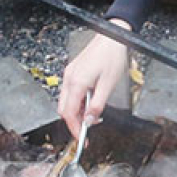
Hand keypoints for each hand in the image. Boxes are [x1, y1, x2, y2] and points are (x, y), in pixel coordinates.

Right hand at [57, 19, 130, 137]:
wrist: (112, 37)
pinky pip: (69, 92)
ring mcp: (69, 74)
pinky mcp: (73, 71)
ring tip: (91, 116)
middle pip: (64, 109)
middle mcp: (69, 78)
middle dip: (73, 122)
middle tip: (87, 131)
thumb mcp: (108, 85)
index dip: (74, 129)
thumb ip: (97, 105)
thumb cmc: (112, 57)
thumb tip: (89, 121)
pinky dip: (77, 101)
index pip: (69, 113)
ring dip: (76, 112)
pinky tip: (89, 103)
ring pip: (66, 101)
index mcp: (76, 83)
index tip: (82, 139)